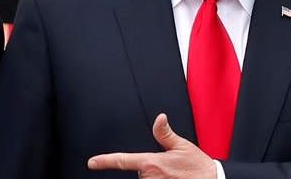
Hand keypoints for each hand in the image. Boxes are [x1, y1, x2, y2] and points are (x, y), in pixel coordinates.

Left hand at [87, 113, 216, 178]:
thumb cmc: (198, 167)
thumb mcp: (182, 146)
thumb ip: (165, 134)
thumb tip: (159, 118)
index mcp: (152, 163)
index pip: (122, 160)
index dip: (105, 161)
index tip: (92, 163)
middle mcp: (149, 178)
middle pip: (139, 173)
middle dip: (150, 170)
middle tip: (169, 169)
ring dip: (155, 178)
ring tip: (173, 176)